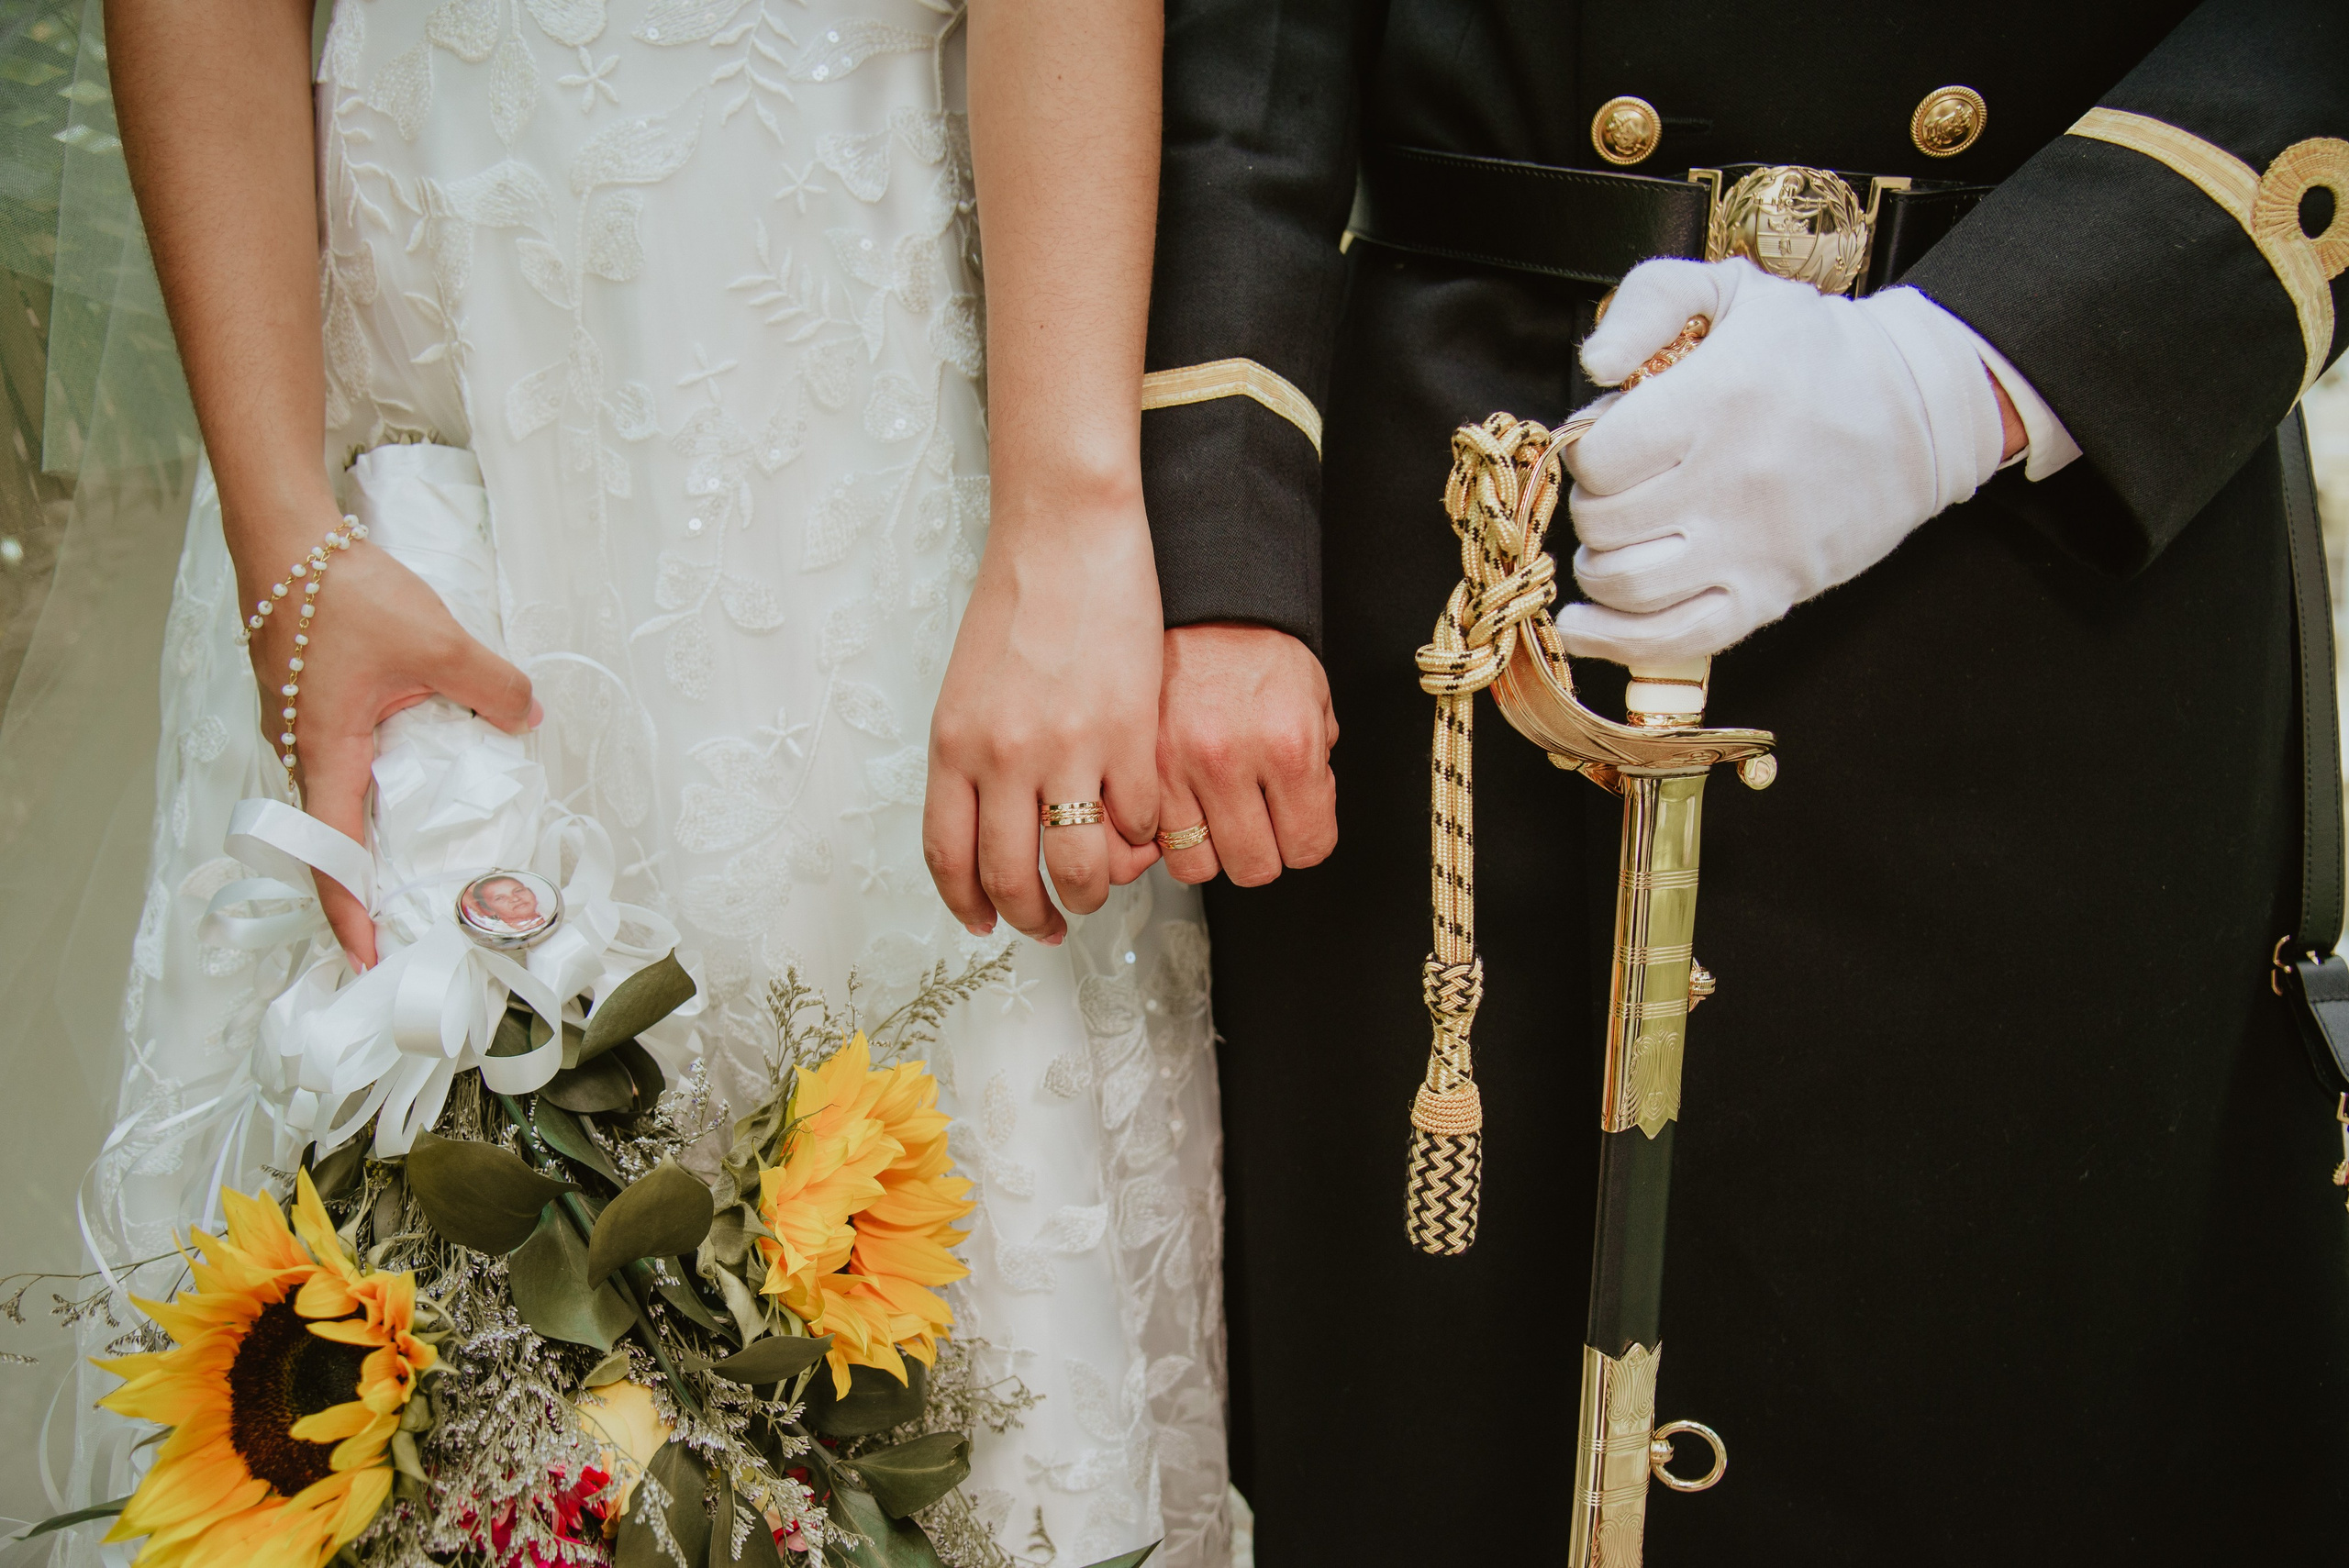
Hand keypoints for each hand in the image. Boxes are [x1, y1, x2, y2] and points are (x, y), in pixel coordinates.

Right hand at [243, 518, 536, 967]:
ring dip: (372, 842)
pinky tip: (416, 792)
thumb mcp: (438, 641)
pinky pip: (343, 767)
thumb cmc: (343, 591)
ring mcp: (302, 731)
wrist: (287, 535)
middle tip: (412, 932)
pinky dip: (374, 794)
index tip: (372, 962)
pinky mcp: (310, 708)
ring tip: (419, 877)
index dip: (353, 916)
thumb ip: (492, 688)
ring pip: (339, 804)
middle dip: (369, 893)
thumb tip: (530, 717)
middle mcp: (303, 754)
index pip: (334, 856)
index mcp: (325, 754)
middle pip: (332, 842)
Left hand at [923, 490, 1162, 944]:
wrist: (1065, 536)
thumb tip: (991, 823)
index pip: (950, 857)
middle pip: (1011, 877)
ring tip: (1098, 887)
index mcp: (953, 747)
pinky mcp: (1126, 735)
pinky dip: (1141, 834)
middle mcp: (1002, 759)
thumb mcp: (967, 690)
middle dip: (1033, 917)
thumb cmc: (1018, 601)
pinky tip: (1139, 823)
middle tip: (1051, 924)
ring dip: (1090, 891)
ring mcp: (1066, 750)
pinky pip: (1136, 819)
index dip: (969, 904)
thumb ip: (973, 758)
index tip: (986, 922)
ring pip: (1078, 866)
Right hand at [1155, 623, 1337, 886]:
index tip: (1298, 827)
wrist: (1201, 607)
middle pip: (1254, 867)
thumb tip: (1307, 810)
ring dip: (1209, 851)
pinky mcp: (1136, 767)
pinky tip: (1181, 810)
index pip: (1308, 847)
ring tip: (1215, 819)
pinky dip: (1165, 836)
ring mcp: (1175, 767)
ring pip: (1196, 865)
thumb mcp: (1314, 697)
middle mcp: (1229, 761)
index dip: (1307, 840)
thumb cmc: (1258, 648)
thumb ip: (1319, 760)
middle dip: (1263, 850)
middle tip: (1258, 822)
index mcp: (1288, 746)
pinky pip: (1149, 838)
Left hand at [1557, 257, 2008, 666]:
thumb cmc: (1815, 348)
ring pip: (1627, 585)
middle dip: (1593, 506)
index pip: (1598, 458)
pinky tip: (1584, 627)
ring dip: (1598, 568)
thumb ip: (1648, 302)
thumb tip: (1593, 361)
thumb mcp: (1731, 288)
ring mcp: (1751, 547)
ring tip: (1611, 544)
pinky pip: (1675, 637)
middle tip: (1615, 490)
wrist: (1919, 409)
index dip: (1587, 451)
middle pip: (1605, 523)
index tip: (1608, 441)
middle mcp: (1729, 481)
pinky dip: (1617, 640)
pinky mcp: (1771, 593)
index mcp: (1717, 400)